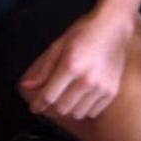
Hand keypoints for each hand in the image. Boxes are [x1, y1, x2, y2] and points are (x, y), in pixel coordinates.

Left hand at [20, 11, 134, 120]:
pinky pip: (92, 112)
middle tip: (52, 99)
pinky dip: (84, 109)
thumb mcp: (60, 44)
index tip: (35, 106)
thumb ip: (44, 68)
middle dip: (52, 106)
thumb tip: (27, 86)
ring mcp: (101, 87)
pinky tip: (82, 96)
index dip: (38, 103)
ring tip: (67, 97)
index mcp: (71, 65)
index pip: (49, 96)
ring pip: (77, 113)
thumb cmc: (84, 32)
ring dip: (68, 109)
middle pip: (61, 108)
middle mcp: (86, 79)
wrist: (113, 26)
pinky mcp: (111, 91)